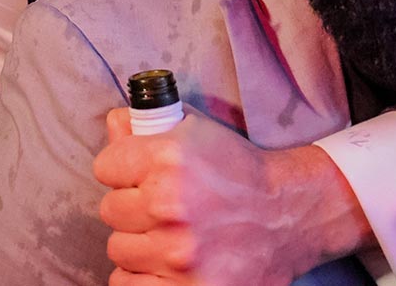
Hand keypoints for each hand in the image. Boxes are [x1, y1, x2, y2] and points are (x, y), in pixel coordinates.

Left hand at [93, 107, 370, 285]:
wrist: (289, 216)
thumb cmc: (239, 172)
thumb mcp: (196, 134)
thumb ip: (146, 126)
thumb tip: (113, 126)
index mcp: (168, 159)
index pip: (106, 167)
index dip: (122, 170)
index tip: (139, 176)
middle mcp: (170, 205)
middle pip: (110, 210)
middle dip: (132, 207)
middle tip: (161, 208)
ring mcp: (178, 254)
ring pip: (119, 249)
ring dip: (139, 243)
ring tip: (168, 235)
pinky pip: (128, 284)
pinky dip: (142, 277)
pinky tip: (164, 264)